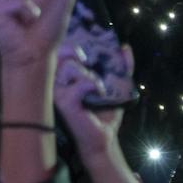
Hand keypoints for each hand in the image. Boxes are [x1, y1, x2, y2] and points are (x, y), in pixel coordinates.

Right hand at [55, 46, 133, 160]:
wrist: (105, 137)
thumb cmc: (106, 112)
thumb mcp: (117, 85)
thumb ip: (122, 66)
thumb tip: (125, 47)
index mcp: (64, 75)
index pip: (60, 50)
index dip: (72, 45)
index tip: (86, 53)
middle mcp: (56, 80)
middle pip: (60, 52)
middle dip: (76, 52)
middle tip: (87, 62)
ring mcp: (56, 90)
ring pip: (68, 65)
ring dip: (88, 73)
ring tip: (97, 85)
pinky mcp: (62, 101)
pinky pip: (78, 83)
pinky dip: (93, 85)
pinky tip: (100, 93)